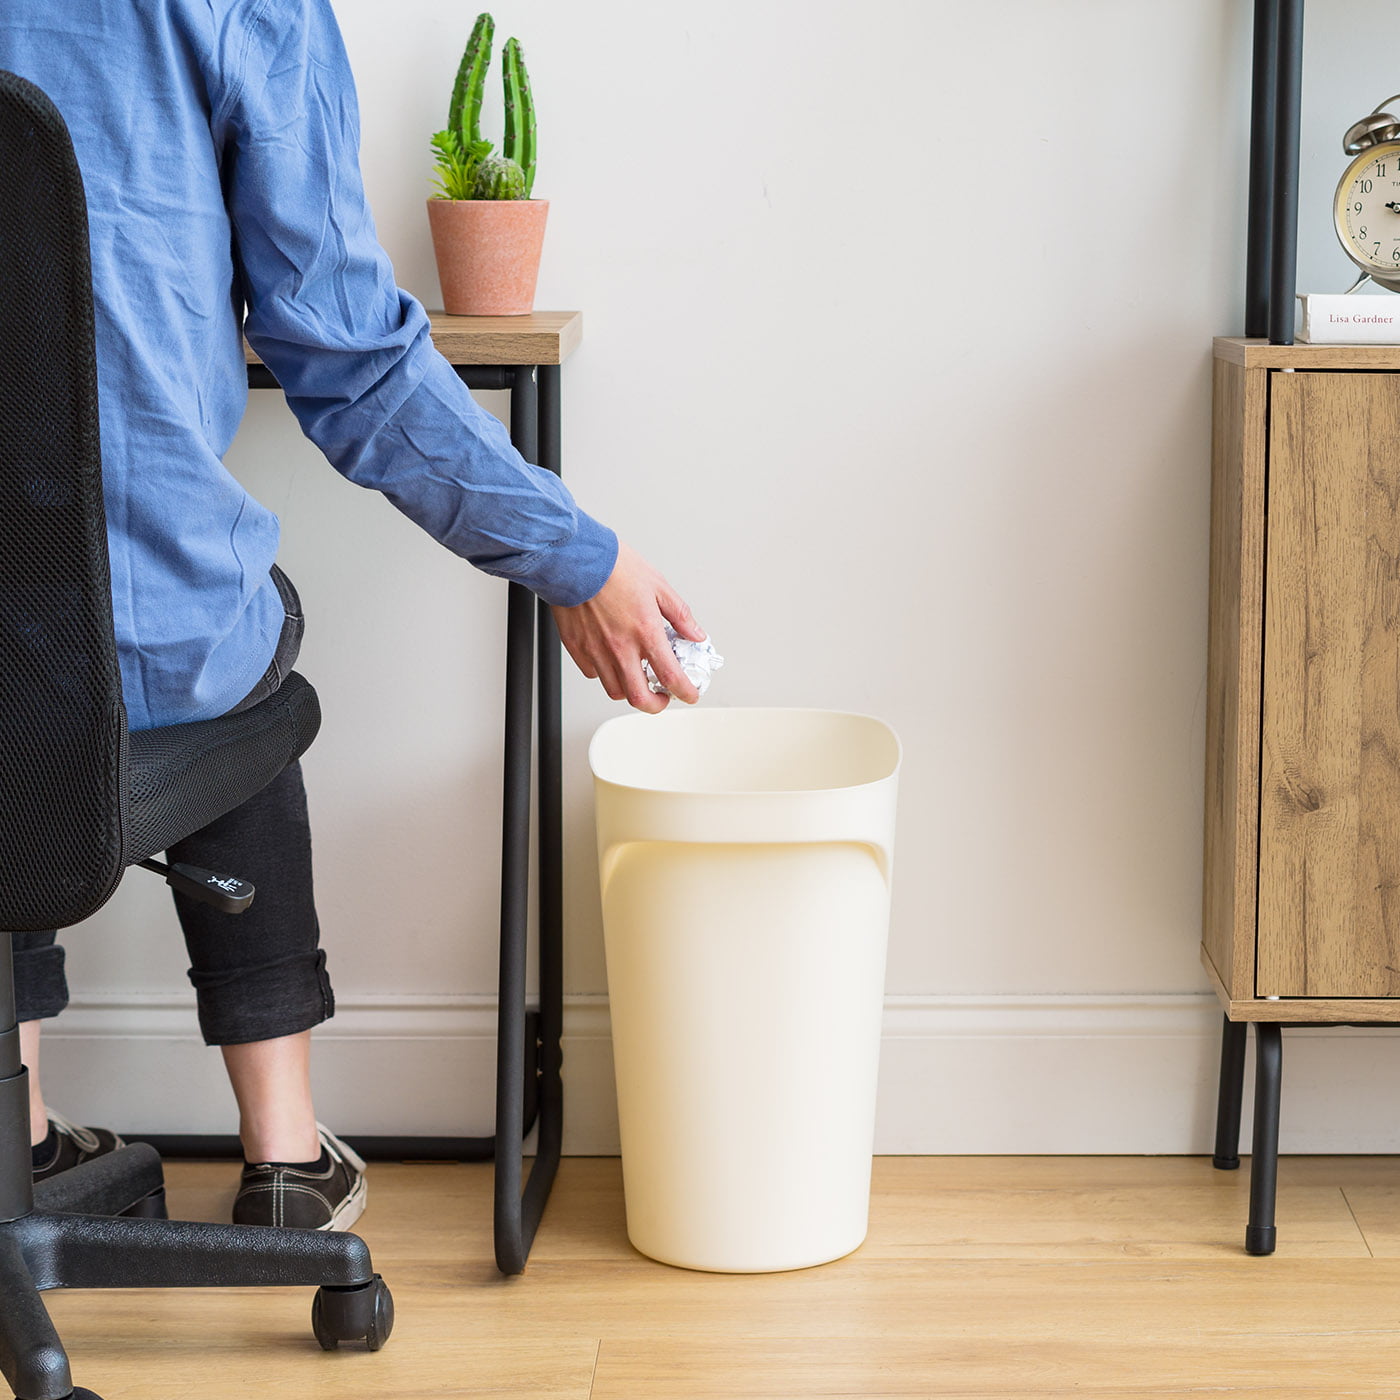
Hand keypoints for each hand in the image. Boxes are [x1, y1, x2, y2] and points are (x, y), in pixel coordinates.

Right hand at [551, 542, 705, 712]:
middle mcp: (620, 647)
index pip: (671, 677)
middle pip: (640, 698)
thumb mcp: (658, 585)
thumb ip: (679, 615)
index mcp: (645, 631)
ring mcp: (597, 651)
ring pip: (615, 690)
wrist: (573, 558)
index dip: (684, 692)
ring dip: (630, 689)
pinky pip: (594, 673)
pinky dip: (606, 673)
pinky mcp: (577, 648)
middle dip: (656, 705)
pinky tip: (611, 659)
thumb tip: (695, 634)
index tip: (689, 694)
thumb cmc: (611, 566)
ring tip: (637, 676)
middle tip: (662, 697)